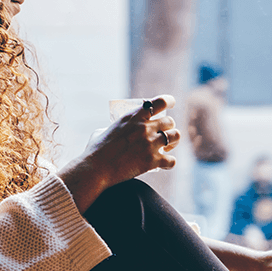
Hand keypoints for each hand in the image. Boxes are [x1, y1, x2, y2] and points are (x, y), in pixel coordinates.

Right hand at [59, 96, 180, 210]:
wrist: (95, 169)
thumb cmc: (95, 150)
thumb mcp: (104, 130)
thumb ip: (116, 128)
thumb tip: (119, 131)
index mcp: (133, 117)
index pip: (160, 102)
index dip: (169, 101)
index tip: (171, 103)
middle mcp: (145, 128)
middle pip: (170, 121)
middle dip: (168, 127)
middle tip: (163, 134)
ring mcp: (150, 144)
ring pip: (175, 137)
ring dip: (173, 141)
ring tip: (166, 147)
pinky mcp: (152, 161)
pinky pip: (172, 160)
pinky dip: (169, 163)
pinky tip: (164, 164)